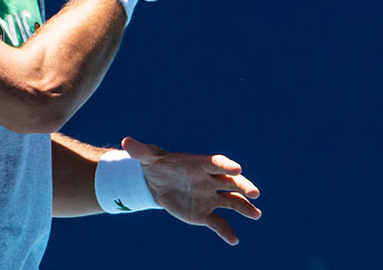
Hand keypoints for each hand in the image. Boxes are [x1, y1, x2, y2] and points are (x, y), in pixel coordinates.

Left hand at [123, 136, 261, 244]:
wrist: (156, 183)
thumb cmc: (156, 164)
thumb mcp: (147, 157)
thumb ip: (141, 151)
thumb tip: (125, 142)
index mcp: (200, 164)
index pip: (216, 163)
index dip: (227, 165)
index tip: (237, 168)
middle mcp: (210, 180)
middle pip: (231, 182)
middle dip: (243, 186)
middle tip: (255, 193)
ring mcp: (210, 197)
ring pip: (231, 202)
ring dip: (244, 208)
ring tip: (256, 215)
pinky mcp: (204, 213)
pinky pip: (218, 223)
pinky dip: (226, 231)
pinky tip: (234, 240)